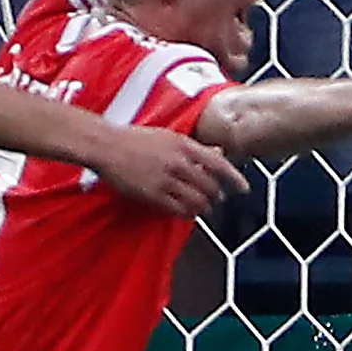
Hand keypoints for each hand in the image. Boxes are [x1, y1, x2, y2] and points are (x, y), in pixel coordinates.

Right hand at [94, 124, 239, 217]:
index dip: (235, 179)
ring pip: (196, 200)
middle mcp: (178, 163)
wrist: (107, 146)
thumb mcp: (169, 136)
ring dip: (203, 207)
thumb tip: (220, 152)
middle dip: (216, 196)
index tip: (244, 189)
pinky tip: (188, 213)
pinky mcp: (152, 194)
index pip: (219, 165)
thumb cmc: (136, 138)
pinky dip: (187, 213)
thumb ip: (195, 147)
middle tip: (217, 200)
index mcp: (184, 146)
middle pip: (209, 186)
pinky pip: (177, 209)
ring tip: (204, 209)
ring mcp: (165, 180)